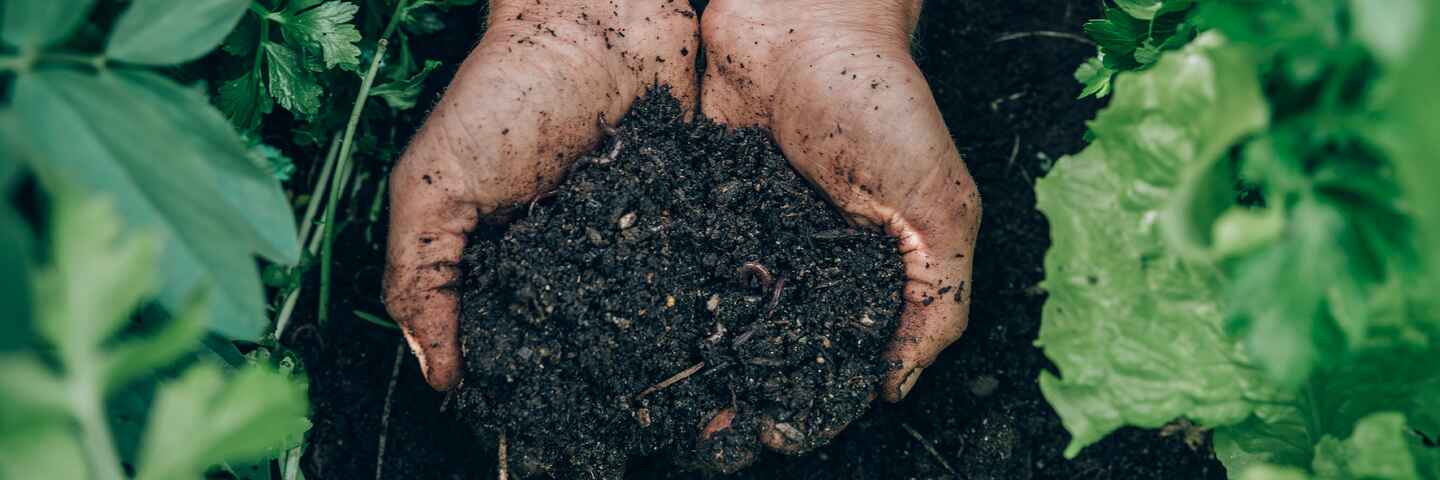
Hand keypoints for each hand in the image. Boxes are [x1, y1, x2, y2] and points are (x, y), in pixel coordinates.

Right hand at [383, 0, 697, 390]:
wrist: (590, 18)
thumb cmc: (499, 94)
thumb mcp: (434, 187)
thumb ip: (422, 275)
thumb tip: (437, 376)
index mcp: (510, 259)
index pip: (517, 338)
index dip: (524, 374)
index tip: (541, 407)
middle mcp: (573, 253)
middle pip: (587, 329)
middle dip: (599, 358)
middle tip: (619, 390)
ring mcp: (632, 231)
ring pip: (649, 305)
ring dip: (660, 329)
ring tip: (675, 361)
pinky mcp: (683, 203)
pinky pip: (698, 255)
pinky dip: (706, 279)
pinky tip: (717, 308)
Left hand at [697, 0, 979, 455]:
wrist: (805, 17)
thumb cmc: (885, 104)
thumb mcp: (940, 206)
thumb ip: (936, 298)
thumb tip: (899, 389)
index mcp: (865, 271)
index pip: (838, 355)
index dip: (810, 400)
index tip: (775, 436)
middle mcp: (804, 259)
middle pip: (770, 343)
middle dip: (740, 391)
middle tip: (704, 435)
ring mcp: (748, 229)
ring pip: (717, 310)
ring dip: (693, 355)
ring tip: (659, 401)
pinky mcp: (699, 196)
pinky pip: (678, 253)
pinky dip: (658, 290)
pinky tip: (630, 329)